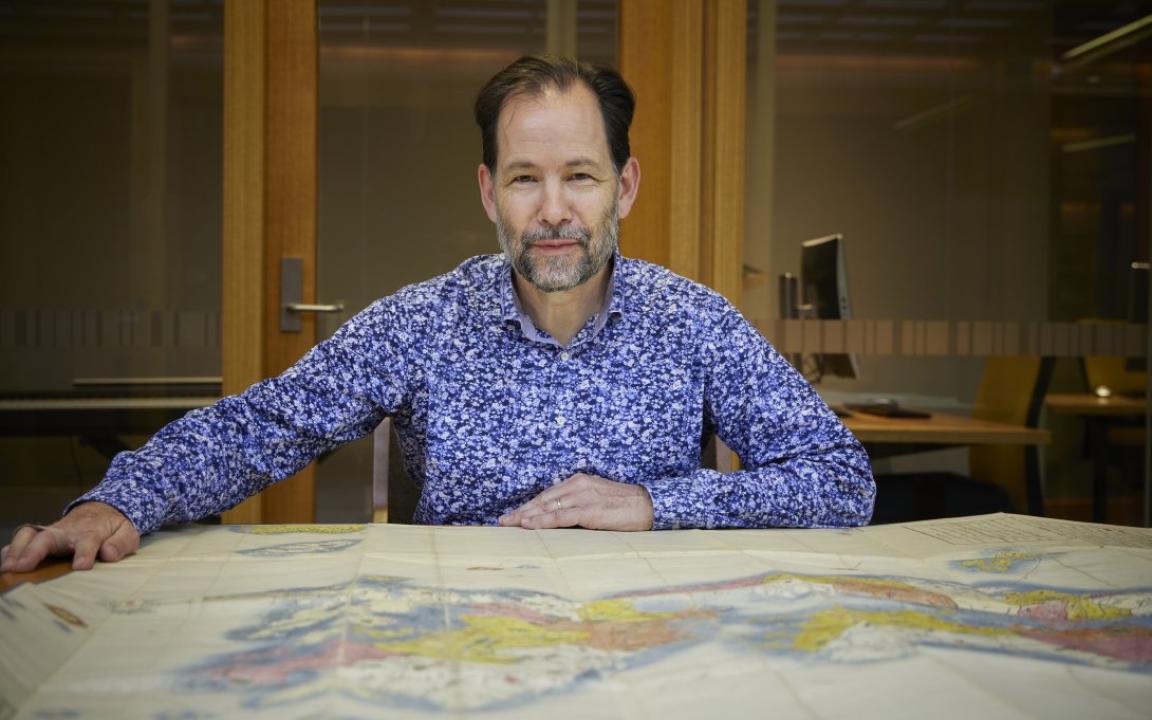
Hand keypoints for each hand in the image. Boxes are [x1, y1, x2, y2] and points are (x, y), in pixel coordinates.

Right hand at [1, 502, 139, 572]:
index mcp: (92, 531)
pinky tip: (4, 564)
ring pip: (30, 535)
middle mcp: (68, 530)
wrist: (102, 511)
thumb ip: (121, 543)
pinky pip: (23, 539)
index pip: (88, 541)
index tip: (81, 566)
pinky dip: (11, 549)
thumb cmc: (114, 527)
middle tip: (21, 567)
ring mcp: (52, 532)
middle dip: (34, 551)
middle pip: (49, 537)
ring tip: (7, 568)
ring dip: (16, 550)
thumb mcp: (127, 533)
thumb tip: (109, 554)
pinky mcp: (42, 536)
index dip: (85, 553)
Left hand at [498, 473, 653, 530]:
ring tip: (509, 524)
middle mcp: (578, 485)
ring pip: (547, 507)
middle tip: (502, 521)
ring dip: (526, 516)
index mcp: (579, 482)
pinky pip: (561, 516)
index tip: (513, 515)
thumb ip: (578, 507)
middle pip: (543, 499)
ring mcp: (583, 497)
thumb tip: (559, 520)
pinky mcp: (590, 510)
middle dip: (521, 511)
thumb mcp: (597, 502)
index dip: (529, 506)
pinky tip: (529, 524)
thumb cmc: (623, 507)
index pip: (547, 495)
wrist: (648, 506)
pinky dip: (543, 520)